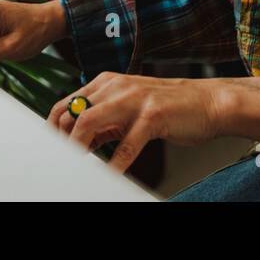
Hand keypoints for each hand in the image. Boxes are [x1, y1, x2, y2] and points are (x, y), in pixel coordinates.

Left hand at [48, 74, 220, 173]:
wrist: (209, 102)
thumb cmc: (170, 108)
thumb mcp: (130, 110)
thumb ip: (104, 122)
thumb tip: (78, 142)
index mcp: (108, 83)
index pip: (68, 102)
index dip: (54, 126)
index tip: (50, 148)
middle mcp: (118, 86)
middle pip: (74, 112)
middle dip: (61, 138)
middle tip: (58, 160)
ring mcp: (135, 99)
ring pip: (91, 122)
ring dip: (78, 147)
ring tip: (74, 166)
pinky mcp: (153, 115)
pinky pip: (126, 144)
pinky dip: (114, 164)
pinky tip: (111, 176)